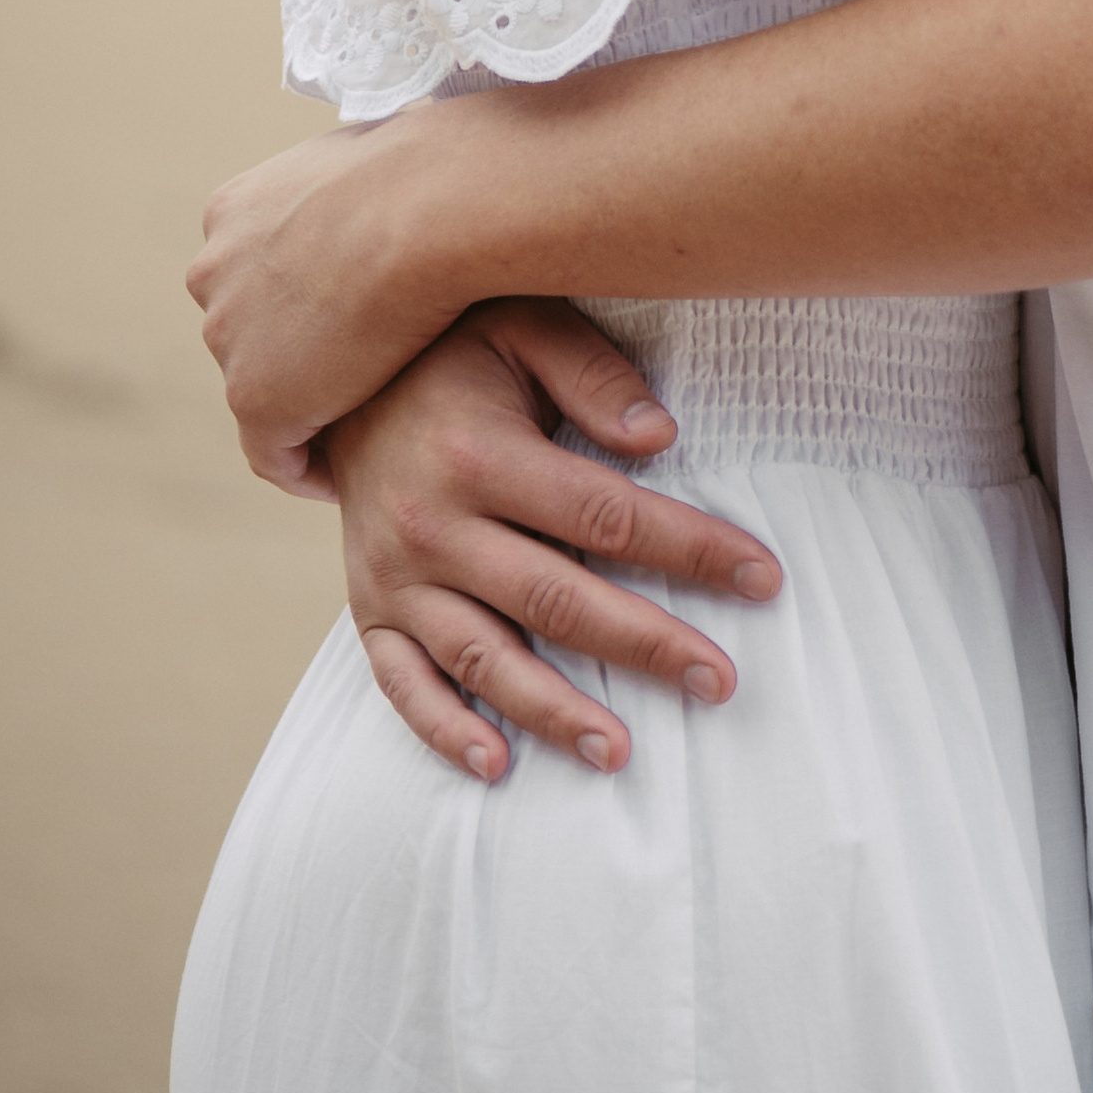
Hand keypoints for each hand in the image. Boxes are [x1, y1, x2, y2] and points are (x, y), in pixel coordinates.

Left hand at [190, 102, 496, 492]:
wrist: (427, 207)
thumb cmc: (427, 171)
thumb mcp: (373, 158)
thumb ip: (356, 187)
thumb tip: (402, 176)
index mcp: (235, 211)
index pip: (255, 273)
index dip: (301, 304)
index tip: (349, 325)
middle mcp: (214, 271)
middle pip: (249, 332)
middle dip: (297, 356)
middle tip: (364, 382)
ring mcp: (228, 338)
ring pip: (264, 391)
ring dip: (309, 411)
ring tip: (370, 430)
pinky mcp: (255, 398)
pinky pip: (276, 456)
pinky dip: (310, 470)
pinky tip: (355, 476)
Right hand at [325, 303, 783, 778]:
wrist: (331, 377)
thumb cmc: (451, 348)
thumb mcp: (521, 324)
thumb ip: (591, 372)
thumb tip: (660, 437)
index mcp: (478, 453)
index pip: (604, 515)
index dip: (689, 548)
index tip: (761, 578)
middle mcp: (432, 524)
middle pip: (556, 600)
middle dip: (645, 645)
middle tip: (720, 683)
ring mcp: (394, 576)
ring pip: (483, 658)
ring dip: (552, 711)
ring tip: (620, 753)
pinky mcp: (371, 609)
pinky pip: (402, 683)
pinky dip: (445, 730)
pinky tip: (498, 767)